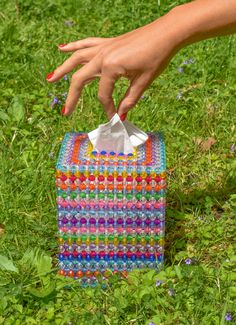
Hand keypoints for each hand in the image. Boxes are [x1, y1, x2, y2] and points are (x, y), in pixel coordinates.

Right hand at [46, 10, 179, 118]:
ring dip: (62, 69)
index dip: (108, 108)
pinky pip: (86, 44)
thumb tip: (121, 115)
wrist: (166, 33)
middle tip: (66, 112)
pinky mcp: (107, 42)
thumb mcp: (143, 81)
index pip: (103, 94)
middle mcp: (102, 55)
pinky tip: (62, 48)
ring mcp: (103, 47)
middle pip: (80, 79)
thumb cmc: (157, 56)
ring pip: (77, 59)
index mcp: (111, 67)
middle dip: (73, 97)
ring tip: (50, 79)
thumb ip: (129, 99)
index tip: (113, 118)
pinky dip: (74, 47)